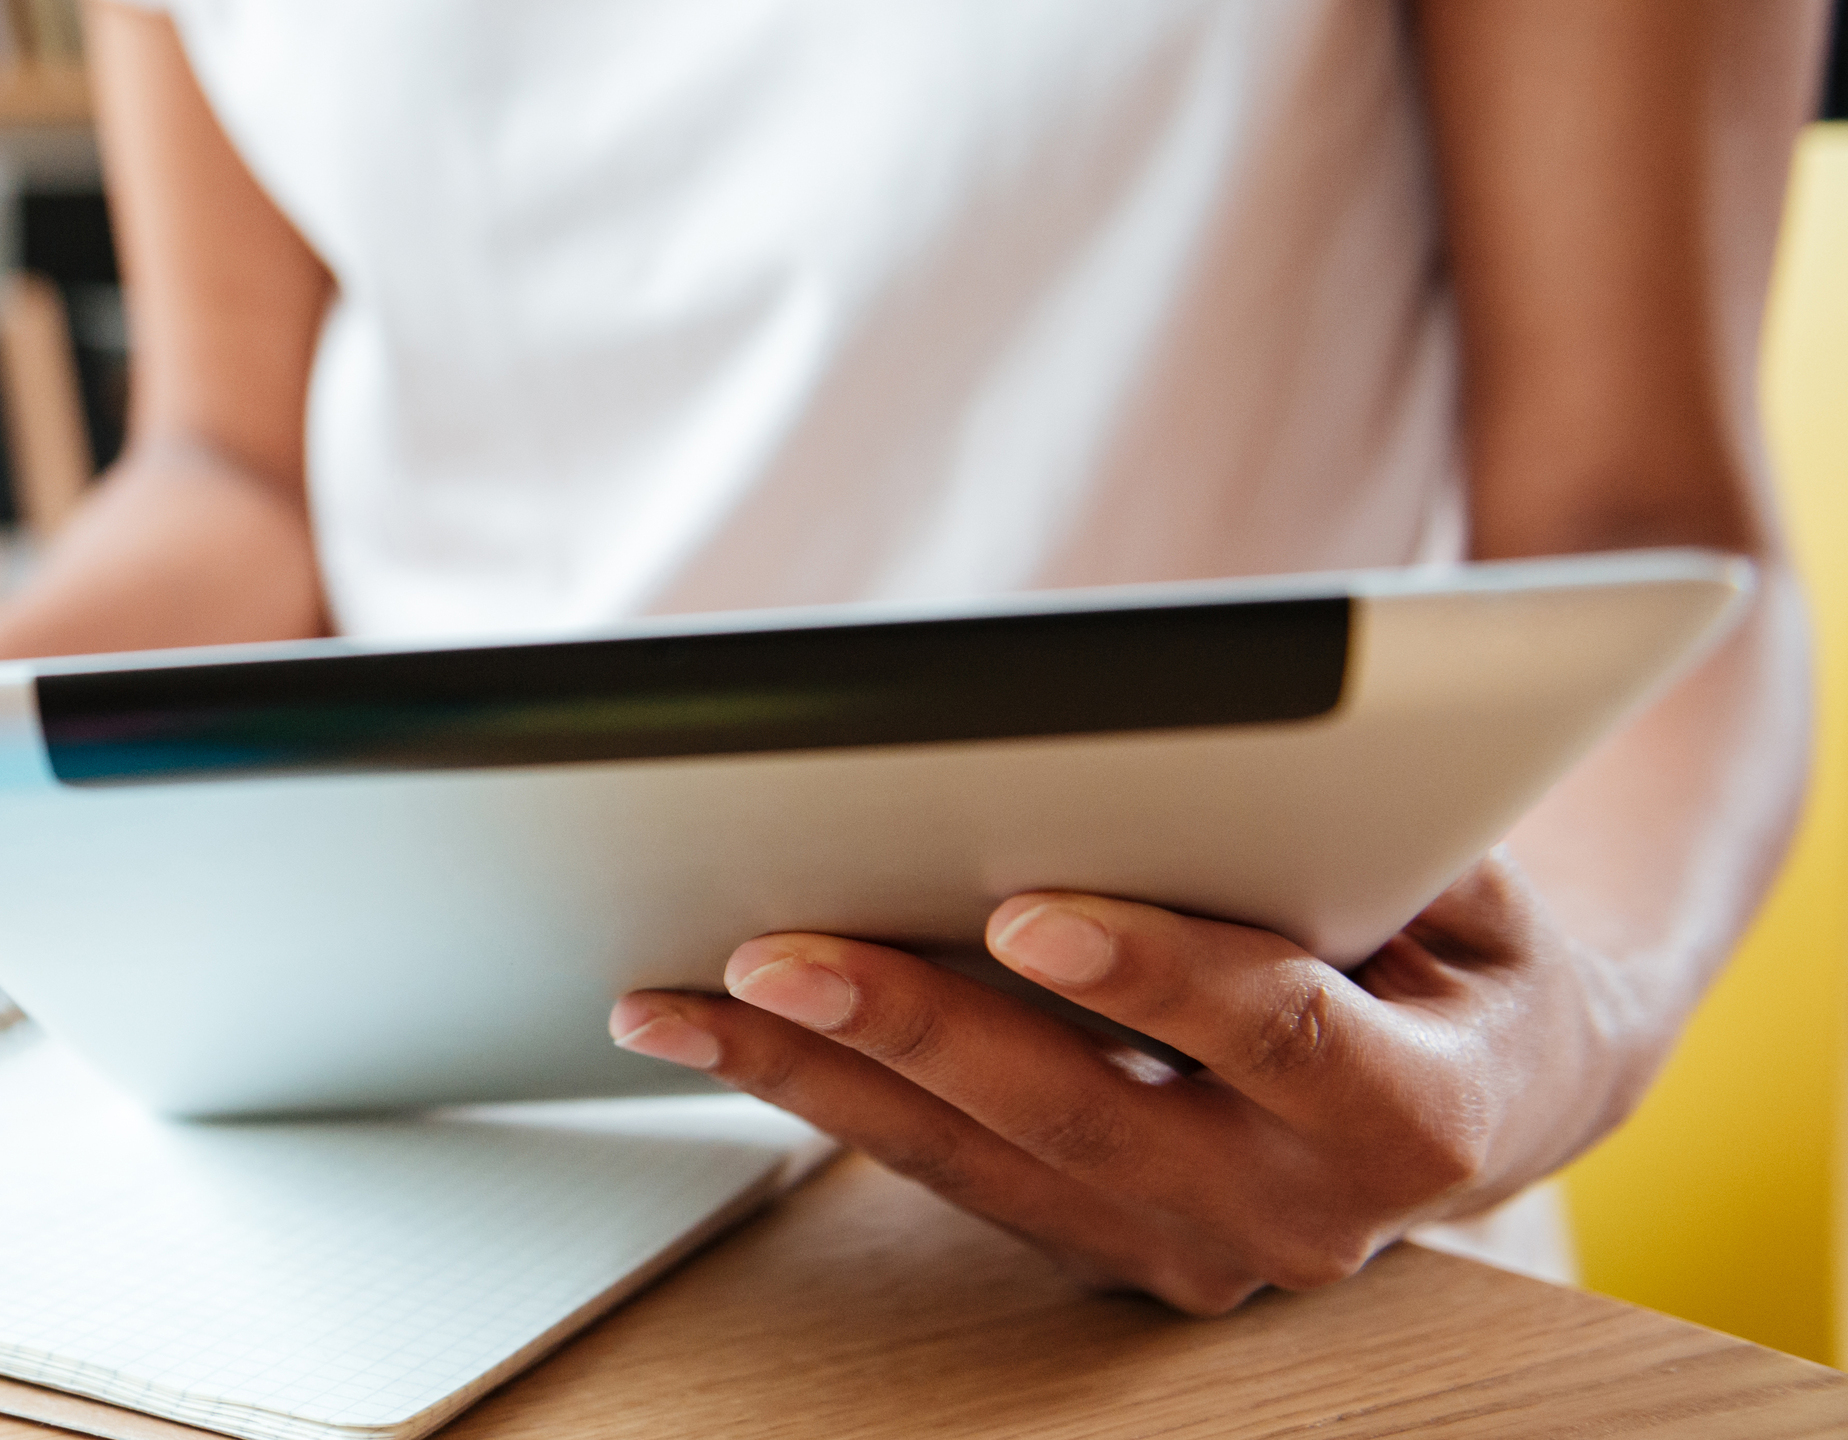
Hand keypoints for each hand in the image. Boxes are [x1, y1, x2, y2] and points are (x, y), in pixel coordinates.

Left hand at [604, 856, 1642, 1313]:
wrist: (1498, 1075)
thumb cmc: (1459, 930)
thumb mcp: (1462, 866)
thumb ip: (1350, 824)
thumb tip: (1203, 735)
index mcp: (1417, 1111)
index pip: (1279, 1036)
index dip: (1156, 980)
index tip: (1029, 914)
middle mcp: (1298, 1211)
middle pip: (1082, 1121)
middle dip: (915, 1032)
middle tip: (773, 956)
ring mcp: (1189, 1250)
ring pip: (977, 1165)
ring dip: (813, 1081)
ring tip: (677, 1001)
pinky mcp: (1098, 1249)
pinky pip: (943, 1176)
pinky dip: (817, 1102)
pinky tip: (708, 1033)